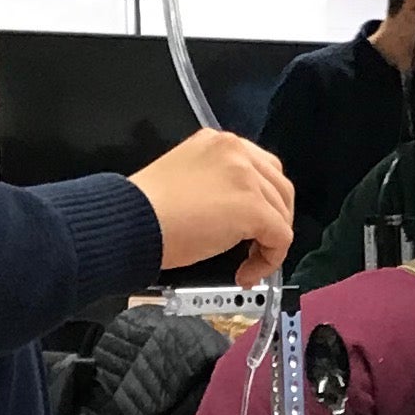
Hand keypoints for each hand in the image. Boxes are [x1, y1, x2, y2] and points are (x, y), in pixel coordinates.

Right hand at [134, 127, 292, 277]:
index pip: (260, 167)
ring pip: (282, 212)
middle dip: (274, 219)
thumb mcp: (185, 179)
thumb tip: (234, 211)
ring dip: (270, 242)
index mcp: (218, 142)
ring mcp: (246, 176)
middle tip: (258, 245)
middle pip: (279, 186)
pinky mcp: (252, 206)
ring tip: (248, 263)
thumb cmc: (145, 210)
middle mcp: (236, 151)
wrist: (132, 221)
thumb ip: (216, 184)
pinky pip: (280, 236)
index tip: (253, 224)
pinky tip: (246, 272)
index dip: (262, 201)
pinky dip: (269, 260)